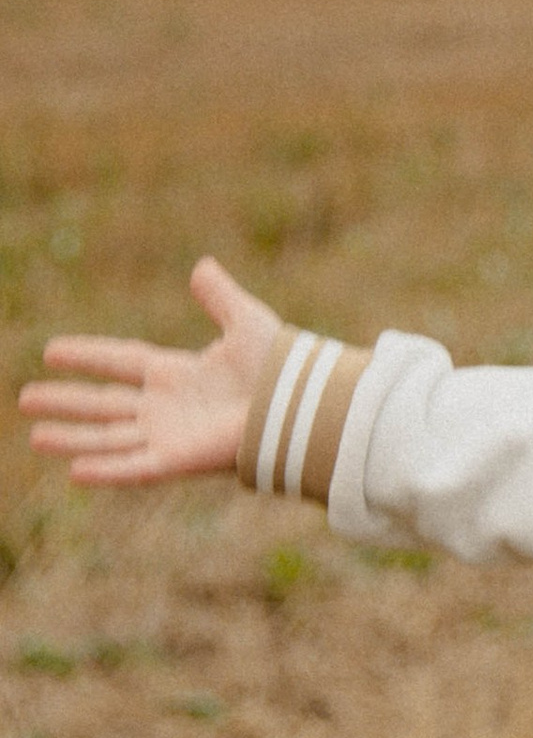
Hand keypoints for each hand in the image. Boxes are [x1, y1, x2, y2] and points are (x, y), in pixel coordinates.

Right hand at [17, 257, 282, 485]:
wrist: (301, 407)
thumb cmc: (281, 369)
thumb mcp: (245, 322)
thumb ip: (220, 296)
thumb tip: (201, 266)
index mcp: (178, 373)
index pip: (121, 361)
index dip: (87, 355)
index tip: (51, 351)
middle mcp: (166, 406)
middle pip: (103, 403)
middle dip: (65, 401)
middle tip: (24, 398)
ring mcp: (169, 435)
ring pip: (108, 437)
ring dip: (71, 437)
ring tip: (33, 436)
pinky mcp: (177, 460)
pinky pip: (133, 467)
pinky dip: (106, 469)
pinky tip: (73, 470)